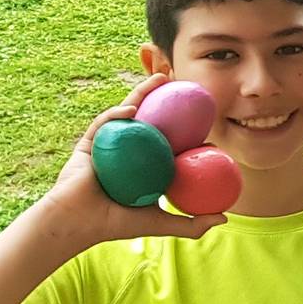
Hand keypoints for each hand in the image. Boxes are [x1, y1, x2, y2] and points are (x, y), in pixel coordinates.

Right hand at [36, 76, 228, 248]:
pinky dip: (117, 113)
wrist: (76, 223)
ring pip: (128, 115)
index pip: (169, 145)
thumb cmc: (115, 224)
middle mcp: (127, 153)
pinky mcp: (88, 143)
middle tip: (186, 87)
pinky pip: (104, 123)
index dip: (187, 133)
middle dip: (167, 102)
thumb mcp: (160, 223)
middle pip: (151, 122)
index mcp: (144, 167)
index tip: (208, 127)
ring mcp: (108, 145)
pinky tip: (132, 108)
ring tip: (160, 79)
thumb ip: (191, 224)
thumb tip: (225, 217)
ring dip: (143, 93)